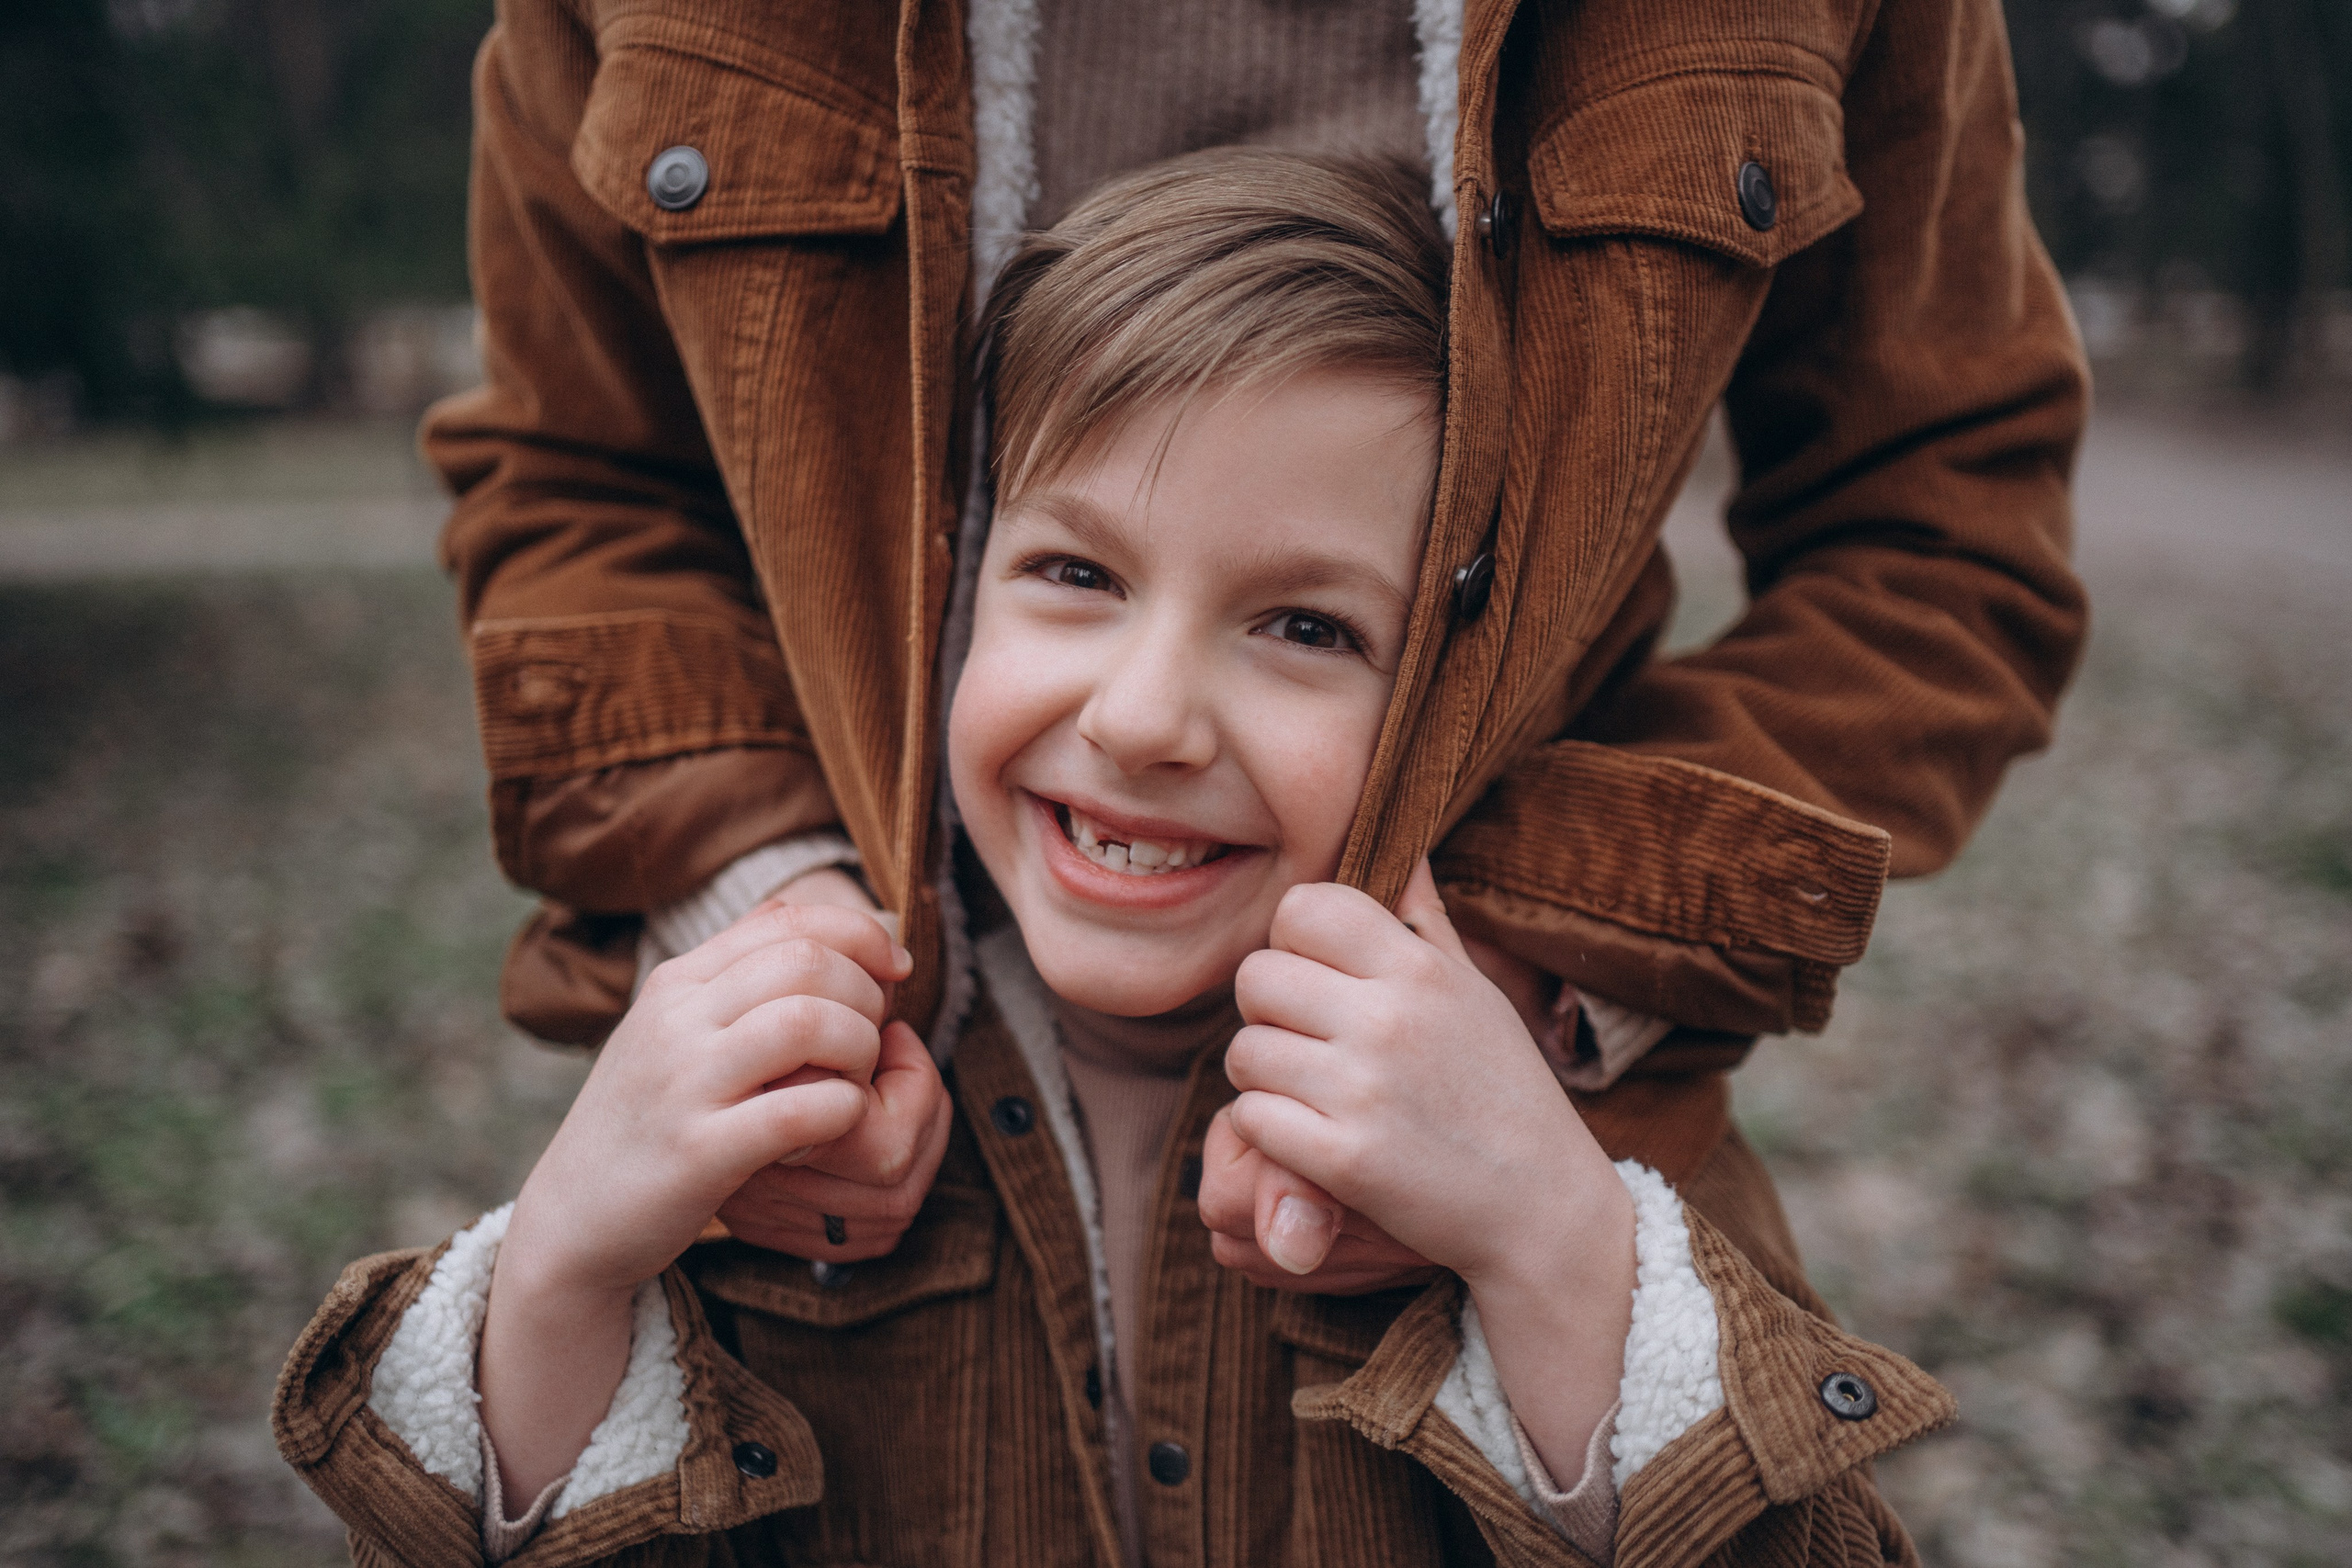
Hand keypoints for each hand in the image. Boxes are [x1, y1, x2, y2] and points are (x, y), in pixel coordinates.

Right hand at [502, 901, 911, 1299]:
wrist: (573, 1219)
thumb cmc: (644, 1121)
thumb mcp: (670, 1029)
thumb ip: (730, 973)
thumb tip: (802, 913)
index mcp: (675, 983)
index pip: (788, 920)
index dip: (861, 935)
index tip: (896, 970)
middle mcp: (676, 1021)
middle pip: (808, 962)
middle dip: (867, 993)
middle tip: (875, 1036)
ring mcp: (685, 1085)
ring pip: (810, 1023)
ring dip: (860, 1046)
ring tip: (856, 1079)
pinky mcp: (700, 1152)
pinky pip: (802, 1109)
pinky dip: (843, 1109)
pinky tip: (838, 1123)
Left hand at [1222, 860, 1619, 1290]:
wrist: (1543, 1210)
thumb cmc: (1503, 1092)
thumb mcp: (1476, 995)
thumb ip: (1426, 921)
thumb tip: (1404, 849)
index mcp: (1420, 968)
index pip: (1303, 906)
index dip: (1293, 942)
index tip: (1319, 981)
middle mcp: (1389, 1018)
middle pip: (1256, 977)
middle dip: (1269, 1013)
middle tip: (1309, 1046)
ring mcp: (1364, 1089)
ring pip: (1244, 1052)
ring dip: (1265, 1079)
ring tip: (1315, 1097)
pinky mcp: (1344, 1159)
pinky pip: (1249, 1119)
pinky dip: (1268, 1133)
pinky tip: (1312, 1140)